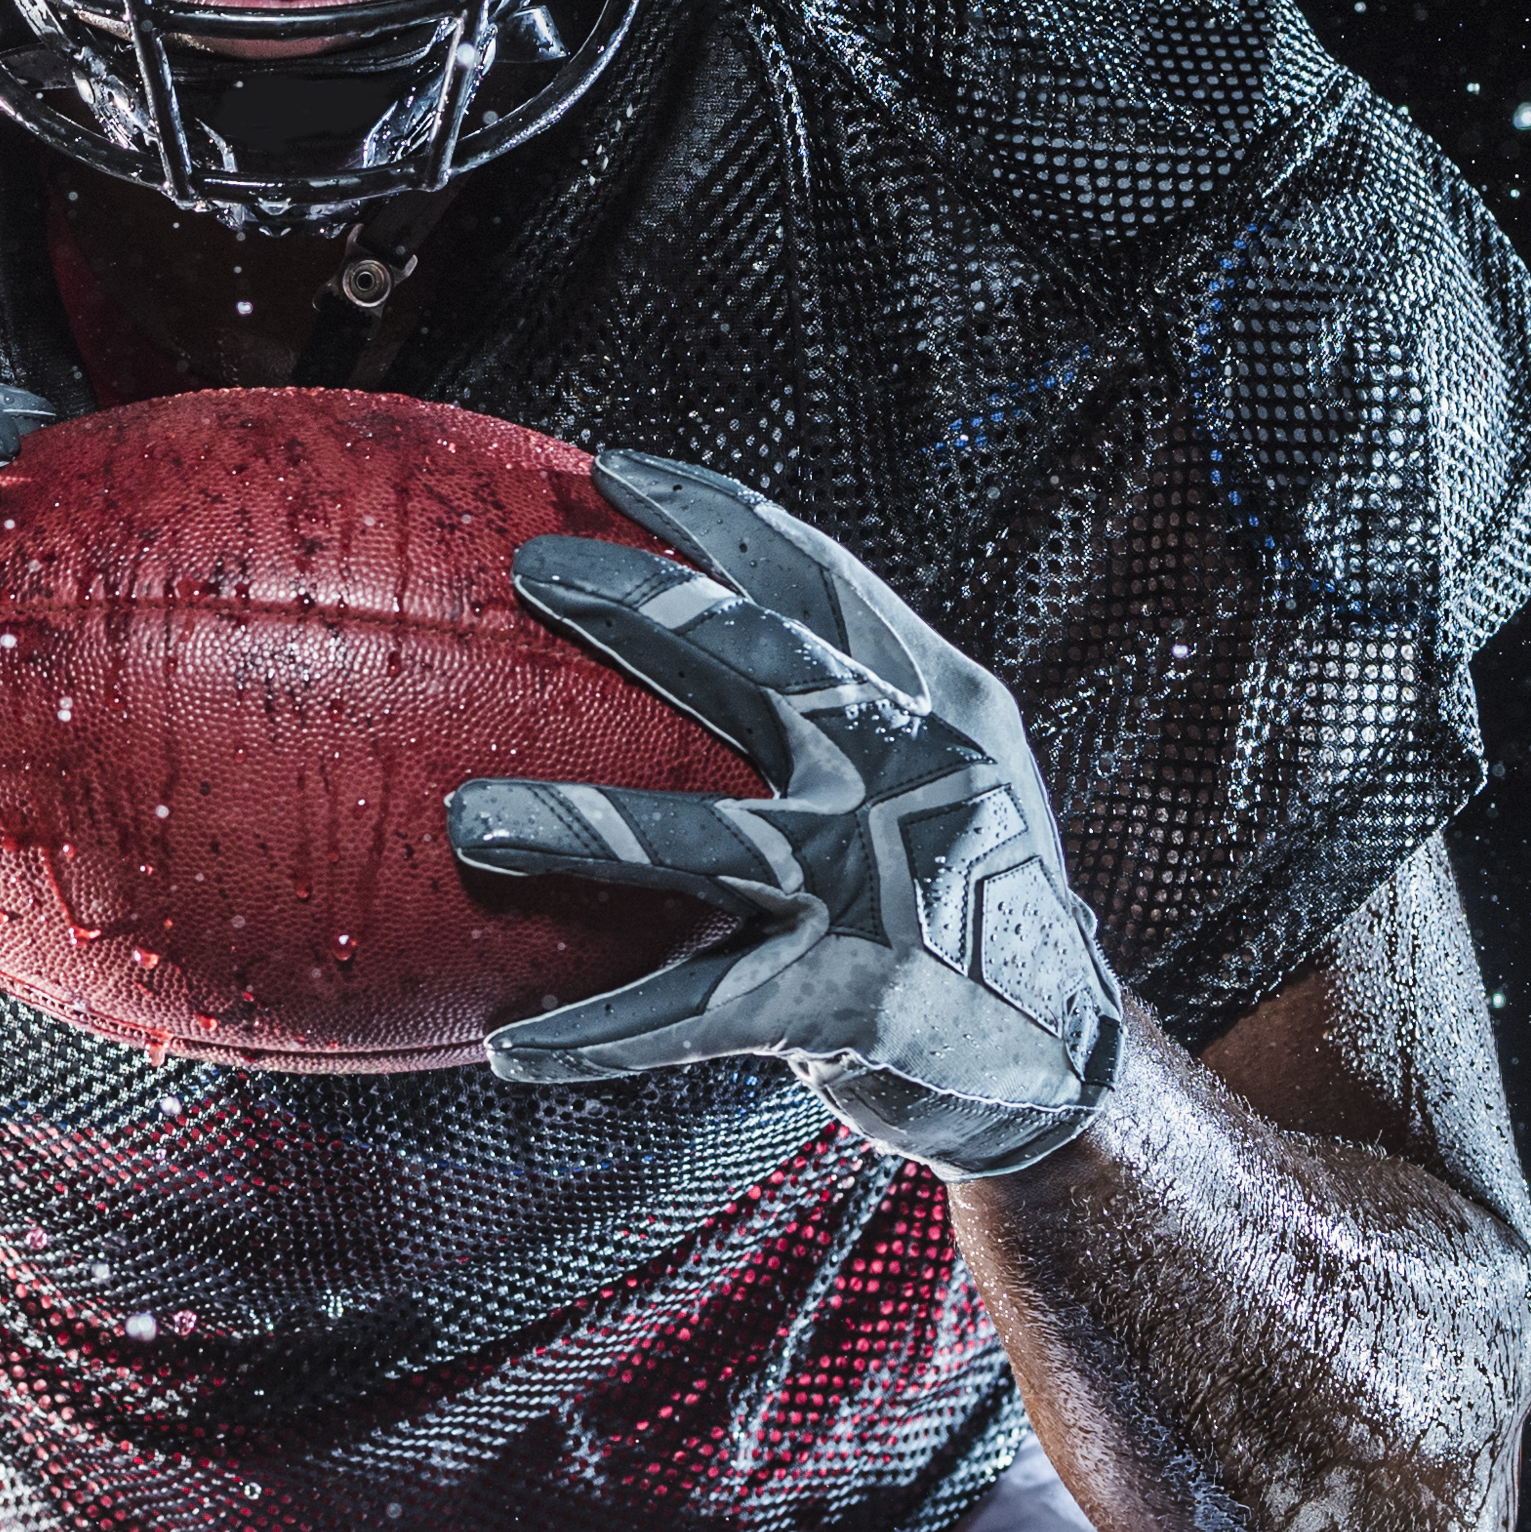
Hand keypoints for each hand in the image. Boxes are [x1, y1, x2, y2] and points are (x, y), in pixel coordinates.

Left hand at [453, 449, 1124, 1179]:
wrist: (1064, 1062)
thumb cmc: (960, 898)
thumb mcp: (937, 774)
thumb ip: (841, 708)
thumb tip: (676, 633)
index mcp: (939, 704)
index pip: (818, 580)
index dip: (715, 516)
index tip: (612, 469)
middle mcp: (918, 774)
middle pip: (767, 665)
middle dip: (648, 609)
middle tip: (532, 569)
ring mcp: (888, 884)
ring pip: (710, 842)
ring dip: (582, 826)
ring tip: (466, 818)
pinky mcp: (857, 998)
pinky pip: (698, 1012)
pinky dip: (602, 1032)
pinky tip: (513, 1048)